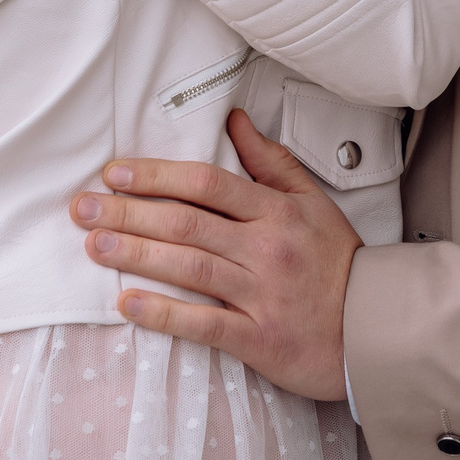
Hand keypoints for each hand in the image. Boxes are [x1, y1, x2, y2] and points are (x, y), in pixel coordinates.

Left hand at [70, 110, 359, 401]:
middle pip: (187, 221)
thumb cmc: (339, 263)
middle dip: (129, 212)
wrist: (377, 327)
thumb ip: (270, 161)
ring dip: (135, 254)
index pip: (206, 183)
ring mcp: (261, 294)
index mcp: (276, 211)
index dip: (156, 175)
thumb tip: (234, 120)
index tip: (115, 173)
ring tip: (93, 245)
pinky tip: (127, 305)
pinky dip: (163, 314)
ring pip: (189, 266)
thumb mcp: (312, 200)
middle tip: (82, 207)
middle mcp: (265, 247)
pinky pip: (204, 324)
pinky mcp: (259, 339)